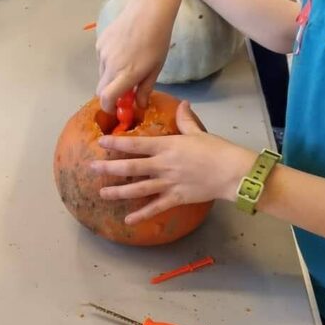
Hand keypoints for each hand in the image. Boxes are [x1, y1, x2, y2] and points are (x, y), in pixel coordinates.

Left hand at [89, 100, 253, 223]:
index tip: (101, 142)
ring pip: (137, 189)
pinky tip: (128, 220)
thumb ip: (186, 120)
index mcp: (167, 146)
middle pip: (130, 167)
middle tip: (92, 168)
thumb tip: (183, 104)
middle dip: (109, 168)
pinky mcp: (176, 198)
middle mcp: (163, 165)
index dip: (116, 143)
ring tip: (103, 193)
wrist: (232, 172)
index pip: (136, 144)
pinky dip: (141, 215)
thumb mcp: (198, 133)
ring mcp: (168, 183)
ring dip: (118, 192)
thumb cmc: (217, 150)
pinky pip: (155, 208)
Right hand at [95, 0, 170, 112]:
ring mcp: (103, 54)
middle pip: (101, 90)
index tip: (116, 109)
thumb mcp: (155, 68)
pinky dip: (109, 63)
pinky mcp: (100, 44)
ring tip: (127, 63)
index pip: (106, 98)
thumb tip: (139, 106)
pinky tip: (123, 50)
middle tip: (124, 90)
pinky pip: (101, 60)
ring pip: (102, 74)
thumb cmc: (157, 41)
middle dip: (110, 94)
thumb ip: (145, 89)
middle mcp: (110, 66)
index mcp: (126, 74)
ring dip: (111, 77)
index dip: (109, 108)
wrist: (147, 11)